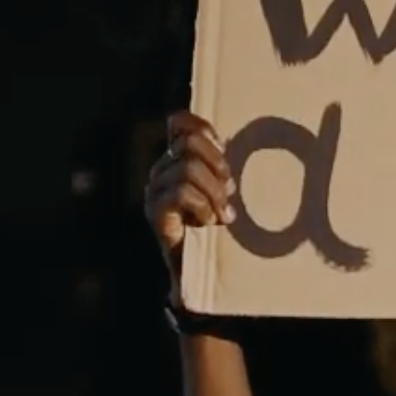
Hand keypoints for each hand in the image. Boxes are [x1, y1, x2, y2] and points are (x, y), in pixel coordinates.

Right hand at [144, 111, 236, 302]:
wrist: (202, 273)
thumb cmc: (219, 230)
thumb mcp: (226, 193)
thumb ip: (224, 169)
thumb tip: (241, 145)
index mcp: (177, 160)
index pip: (179, 123)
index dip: (202, 129)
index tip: (223, 149)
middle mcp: (162, 171)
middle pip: (189, 143)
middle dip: (217, 165)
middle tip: (229, 191)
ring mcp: (155, 190)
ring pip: (187, 168)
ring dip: (213, 191)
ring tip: (223, 214)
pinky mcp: (155, 211)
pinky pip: (180, 192)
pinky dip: (201, 205)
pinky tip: (209, 222)